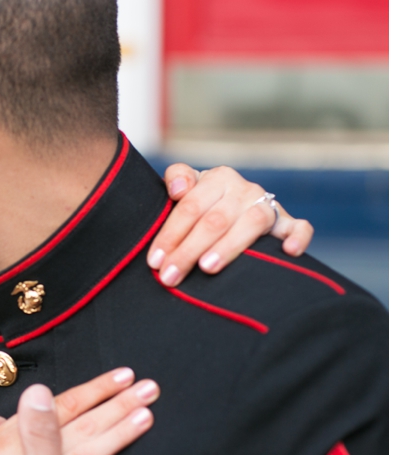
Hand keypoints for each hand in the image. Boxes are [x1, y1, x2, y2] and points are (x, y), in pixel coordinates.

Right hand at [0, 367, 156, 454]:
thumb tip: (35, 397)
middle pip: (83, 425)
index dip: (95, 389)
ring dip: (118, 434)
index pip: (64, 405)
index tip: (123, 375)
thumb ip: (7, 424)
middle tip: (149, 388)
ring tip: (146, 416)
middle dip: (118, 404)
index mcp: (15, 435)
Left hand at [148, 164, 314, 286]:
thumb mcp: (187, 186)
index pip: (189, 207)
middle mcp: (245, 189)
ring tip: (207, 268)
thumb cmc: (203, 202)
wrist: (233, 204)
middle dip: (189, 250)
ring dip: (229, 246)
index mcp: (217, 178)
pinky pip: (299, 227)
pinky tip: (289, 252)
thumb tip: (178, 190)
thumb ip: (178, 178)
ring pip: (252, 223)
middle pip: (215, 220)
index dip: (170, 235)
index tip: (155, 262)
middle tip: (170, 276)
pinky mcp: (287, 223)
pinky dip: (297, 237)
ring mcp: (268, 205)